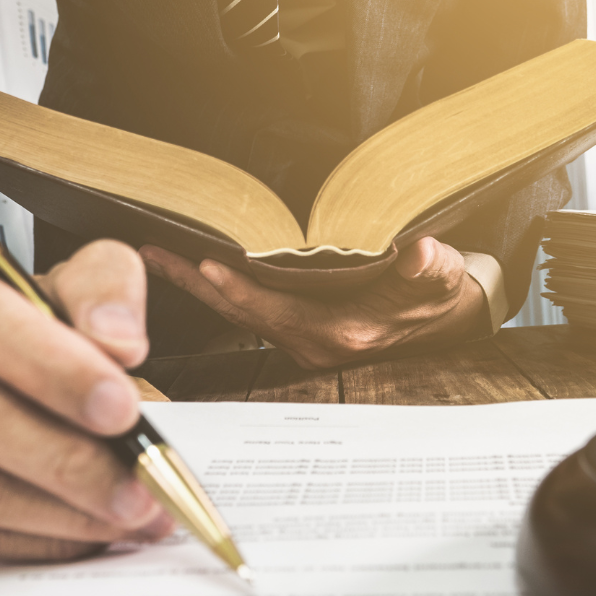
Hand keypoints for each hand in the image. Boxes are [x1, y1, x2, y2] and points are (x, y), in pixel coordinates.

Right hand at [0, 236, 173, 561]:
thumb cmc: (5, 313)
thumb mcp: (61, 274)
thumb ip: (101, 289)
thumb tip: (119, 343)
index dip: (47, 367)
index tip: (121, 407)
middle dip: (61, 456)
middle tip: (138, 484)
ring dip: (50, 509)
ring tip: (125, 515)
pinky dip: (22, 536)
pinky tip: (76, 531)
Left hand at [141, 237, 487, 369]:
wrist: (442, 322)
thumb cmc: (436, 298)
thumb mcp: (441, 280)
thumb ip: (430, 268)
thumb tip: (420, 251)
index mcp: (340, 332)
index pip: (278, 312)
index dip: (241, 290)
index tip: (206, 265)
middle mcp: (311, 344)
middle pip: (241, 314)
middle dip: (196, 283)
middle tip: (153, 252)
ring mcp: (300, 342)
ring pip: (238, 314)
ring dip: (199, 286)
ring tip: (159, 254)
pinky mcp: (296, 332)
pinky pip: (248, 312)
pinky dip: (220, 290)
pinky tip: (194, 268)